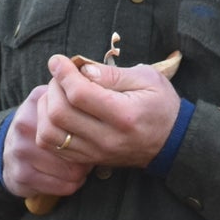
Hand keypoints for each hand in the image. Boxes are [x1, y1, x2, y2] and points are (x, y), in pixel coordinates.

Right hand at [2, 84, 92, 201]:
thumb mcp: (56, 103)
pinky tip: (68, 178)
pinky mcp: (21, 175)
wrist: (8, 150)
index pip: (78, 114)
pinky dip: (71, 185)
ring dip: (81, 172)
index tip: (92, 131)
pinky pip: (63, 186)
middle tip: (87, 153)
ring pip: (72, 170)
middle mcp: (25, 123)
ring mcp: (20, 150)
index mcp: (38, 100)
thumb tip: (107, 102)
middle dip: (88, 153)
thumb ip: (78, 98)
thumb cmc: (43, 127)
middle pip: (76, 145)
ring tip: (77, 166)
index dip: (92, 127)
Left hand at [35, 54, 180, 169]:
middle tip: (60, 76)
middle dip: (53, 88)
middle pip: (59, 114)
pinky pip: (54, 147)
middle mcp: (108, 138)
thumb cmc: (161, 105)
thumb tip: (82, 69)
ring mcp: (96, 153)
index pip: (79, 95)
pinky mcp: (89, 159)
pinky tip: (58, 111)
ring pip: (51, 134)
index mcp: (124, 116)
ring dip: (46, 109)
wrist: (172, 142)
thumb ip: (113, 74)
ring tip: (57, 93)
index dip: (63, 73)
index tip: (58, 60)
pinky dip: (48, 126)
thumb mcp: (148, 79)